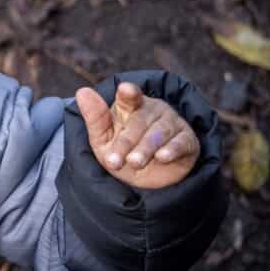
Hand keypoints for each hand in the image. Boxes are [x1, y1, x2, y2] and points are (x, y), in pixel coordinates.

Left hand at [75, 82, 199, 189]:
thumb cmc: (121, 151)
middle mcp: (152, 109)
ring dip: (145, 148)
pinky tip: (162, 157)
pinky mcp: (187, 139)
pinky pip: (181, 142)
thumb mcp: (102, 139)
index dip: (128, 93)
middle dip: (126, 142)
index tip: (126, 90)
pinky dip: (172, 149)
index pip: (129, 96)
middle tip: (114, 161)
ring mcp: (171, 123)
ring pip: (159, 133)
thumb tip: (82, 91)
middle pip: (139, 122)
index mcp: (129, 106)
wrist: (146, 180)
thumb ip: (95, 117)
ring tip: (134, 162)